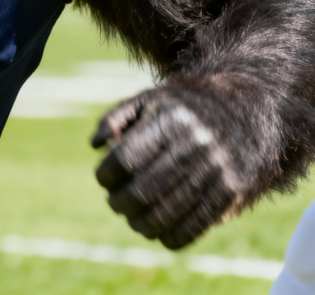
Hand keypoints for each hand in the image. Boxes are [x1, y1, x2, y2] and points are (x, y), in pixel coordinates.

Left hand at [92, 88, 247, 248]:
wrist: (242, 113)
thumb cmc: (180, 108)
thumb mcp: (148, 100)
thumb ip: (115, 117)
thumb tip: (95, 145)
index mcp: (170, 120)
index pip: (127, 157)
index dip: (107, 174)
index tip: (102, 179)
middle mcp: (195, 144)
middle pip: (146, 189)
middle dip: (121, 202)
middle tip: (114, 204)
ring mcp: (216, 169)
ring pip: (169, 211)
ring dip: (143, 224)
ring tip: (133, 221)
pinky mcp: (232, 190)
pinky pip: (197, 223)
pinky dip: (173, 236)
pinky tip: (159, 234)